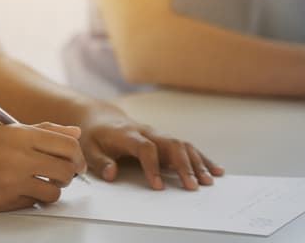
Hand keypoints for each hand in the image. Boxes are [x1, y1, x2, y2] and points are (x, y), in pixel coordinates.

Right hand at [0, 122, 85, 211]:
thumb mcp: (6, 132)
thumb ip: (44, 131)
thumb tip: (75, 134)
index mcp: (20, 134)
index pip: (68, 146)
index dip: (78, 156)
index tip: (77, 162)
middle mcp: (18, 156)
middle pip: (66, 170)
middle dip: (69, 175)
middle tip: (61, 175)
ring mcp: (11, 181)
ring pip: (54, 191)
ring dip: (52, 190)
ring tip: (40, 184)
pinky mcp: (3, 202)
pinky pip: (33, 203)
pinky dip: (32, 199)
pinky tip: (19, 191)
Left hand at [78, 110, 223, 190]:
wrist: (102, 117)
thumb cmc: (94, 135)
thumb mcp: (89, 148)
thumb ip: (101, 162)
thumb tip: (112, 175)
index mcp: (128, 134)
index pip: (145, 148)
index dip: (153, 166)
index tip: (158, 186)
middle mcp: (147, 132)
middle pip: (171, 145)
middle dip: (184, 166)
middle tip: (193, 186)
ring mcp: (158, 134)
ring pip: (182, 145)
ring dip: (197, 163)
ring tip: (209, 181)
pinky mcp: (165, 139)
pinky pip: (186, 148)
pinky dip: (202, 159)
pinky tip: (216, 170)